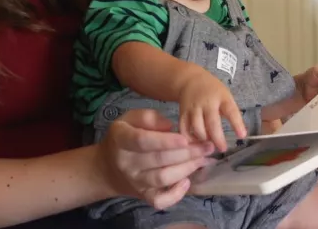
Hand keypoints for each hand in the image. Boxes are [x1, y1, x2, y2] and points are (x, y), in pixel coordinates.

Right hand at [96, 109, 215, 209]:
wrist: (109, 165)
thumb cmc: (126, 135)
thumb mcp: (130, 118)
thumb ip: (149, 117)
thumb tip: (170, 126)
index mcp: (122, 139)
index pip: (142, 141)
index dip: (165, 141)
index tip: (185, 139)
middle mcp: (127, 162)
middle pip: (158, 160)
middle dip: (187, 153)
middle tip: (207, 146)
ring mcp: (135, 181)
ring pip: (163, 178)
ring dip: (187, 169)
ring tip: (204, 159)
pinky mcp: (143, 194)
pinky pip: (159, 200)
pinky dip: (175, 195)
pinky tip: (187, 182)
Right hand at [178, 70, 246, 151]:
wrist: (190, 80)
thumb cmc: (212, 91)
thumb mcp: (225, 96)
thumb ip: (230, 112)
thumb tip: (238, 134)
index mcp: (221, 97)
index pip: (230, 110)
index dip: (237, 124)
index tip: (242, 135)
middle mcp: (206, 103)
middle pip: (212, 123)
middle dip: (218, 138)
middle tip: (223, 149)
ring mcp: (193, 108)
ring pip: (197, 128)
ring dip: (204, 140)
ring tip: (209, 146)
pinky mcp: (182, 114)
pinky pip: (184, 129)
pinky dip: (189, 139)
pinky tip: (196, 143)